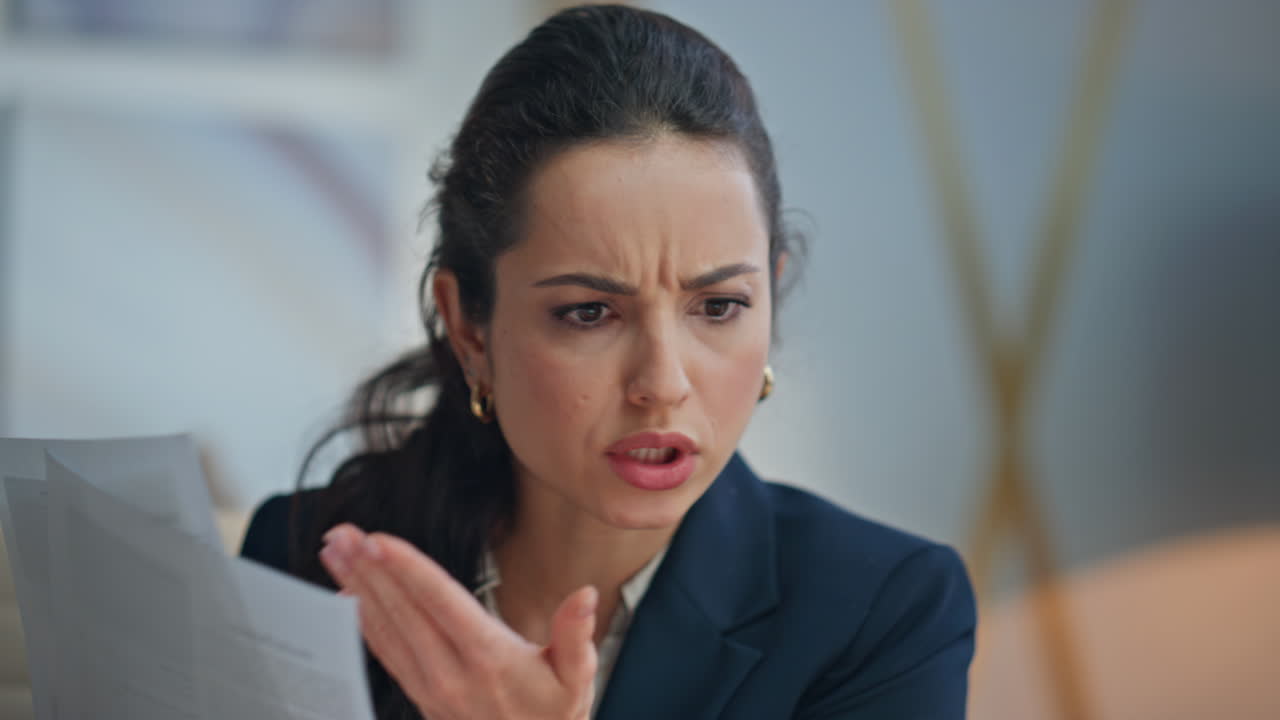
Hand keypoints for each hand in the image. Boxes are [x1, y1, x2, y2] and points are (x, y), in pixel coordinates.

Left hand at [319, 524, 597, 719]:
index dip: (408, 569)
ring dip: (357, 588)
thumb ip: (576, 634)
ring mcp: (430, 686)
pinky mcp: (419, 693)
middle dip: (369, 568)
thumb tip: (584, 595)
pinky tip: (345, 596)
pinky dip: (361, 620)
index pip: (440, 604)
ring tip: (335, 552)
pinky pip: (383, 651)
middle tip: (342, 533)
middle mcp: (451, 673)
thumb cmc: (553, 715)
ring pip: (385, 629)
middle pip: (402, 611)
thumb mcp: (578, 677)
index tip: (379, 541)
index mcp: (489, 659)